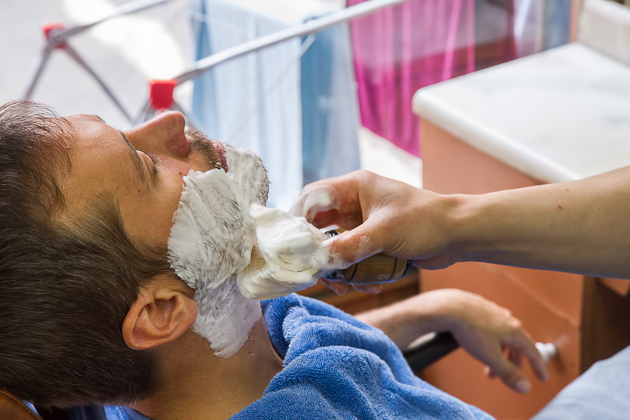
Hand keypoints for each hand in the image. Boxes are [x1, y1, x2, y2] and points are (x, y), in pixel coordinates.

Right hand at [291, 170, 459, 272]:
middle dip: (318, 251)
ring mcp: (362, 223)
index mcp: (353, 188)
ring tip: (345, 286)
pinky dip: (355, 272)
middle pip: (318, 225)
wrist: (458, 234)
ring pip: (334, 245)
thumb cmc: (424, 221)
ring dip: (338, 267)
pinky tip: (370, 285)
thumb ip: (351, 246)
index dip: (298, 219)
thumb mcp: (384, 233)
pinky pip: (351, 257)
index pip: (311, 197)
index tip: (295, 246)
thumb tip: (320, 261)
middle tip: (317, 272)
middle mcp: (353, 203)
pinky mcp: (372, 241)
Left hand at [429, 289, 547, 392]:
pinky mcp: (481, 309)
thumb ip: (508, 373)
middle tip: (507, 377)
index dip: (538, 367)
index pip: (533, 352)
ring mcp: (494, 313)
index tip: (541, 377)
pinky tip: (482, 346)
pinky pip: (492, 329)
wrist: (448, 307)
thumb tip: (525, 387)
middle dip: (513, 364)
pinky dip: (492, 343)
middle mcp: (507, 319)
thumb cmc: (469, 329)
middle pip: (517, 345)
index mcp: (515, 331)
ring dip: (500, 355)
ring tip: (488, 368)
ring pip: (503, 337)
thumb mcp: (491, 357)